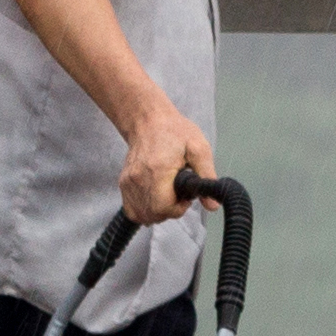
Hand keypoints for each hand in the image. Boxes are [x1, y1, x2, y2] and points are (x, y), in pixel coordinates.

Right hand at [121, 105, 218, 225]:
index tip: (185, 197)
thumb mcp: (199, 148)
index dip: (178, 208)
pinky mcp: (123, 183)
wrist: (148, 120)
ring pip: (141, 215)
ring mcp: (128, 182)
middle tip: (178, 195)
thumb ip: (207, 176)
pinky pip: (132, 210)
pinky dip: (145, 211)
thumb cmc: (174, 131)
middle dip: (170, 211)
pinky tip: (156, 199)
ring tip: (168, 195)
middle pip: (152, 214)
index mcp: (158, 170)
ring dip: (158, 213)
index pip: (163, 207)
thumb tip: (212, 204)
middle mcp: (138, 179)